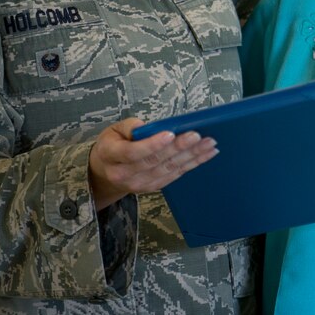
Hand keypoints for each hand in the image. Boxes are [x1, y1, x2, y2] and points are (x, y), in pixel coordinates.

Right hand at [88, 118, 218, 210]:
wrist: (105, 171)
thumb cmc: (113, 143)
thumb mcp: (114, 129)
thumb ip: (131, 126)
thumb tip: (151, 128)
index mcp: (110, 155)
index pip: (132, 152)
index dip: (152, 144)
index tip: (170, 134)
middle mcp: (123, 174)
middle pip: (155, 161)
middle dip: (179, 148)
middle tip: (198, 136)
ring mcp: (139, 184)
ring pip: (169, 169)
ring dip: (192, 156)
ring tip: (209, 144)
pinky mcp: (152, 187)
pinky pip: (175, 175)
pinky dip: (192, 164)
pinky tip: (206, 154)